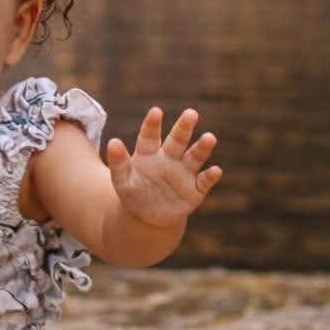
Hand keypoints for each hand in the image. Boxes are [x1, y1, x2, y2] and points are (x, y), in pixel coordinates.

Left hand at [107, 107, 221, 228]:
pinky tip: (216, 170)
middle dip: (184, 128)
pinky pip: (204, 181)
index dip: (152, 124)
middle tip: (191, 113)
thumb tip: (113, 142)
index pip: (150, 137)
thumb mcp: (122, 180)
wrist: (148, 217)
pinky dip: (210, 176)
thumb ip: (118, 162)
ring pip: (194, 157)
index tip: (156, 111)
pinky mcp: (195, 190)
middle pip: (177, 141)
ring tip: (209, 137)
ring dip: (202, 148)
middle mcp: (169, 159)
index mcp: (149, 154)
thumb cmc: (134, 193)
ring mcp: (184, 173)